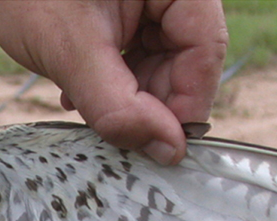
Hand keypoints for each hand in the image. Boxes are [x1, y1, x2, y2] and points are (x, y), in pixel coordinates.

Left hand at [0, 0, 226, 163]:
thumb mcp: (71, 52)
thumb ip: (119, 105)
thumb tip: (168, 150)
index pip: (205, 47)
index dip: (188, 102)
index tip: (165, 147)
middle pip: (187, 58)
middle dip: (152, 101)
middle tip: (119, 133)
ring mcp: (147, 0)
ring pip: (162, 62)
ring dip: (129, 97)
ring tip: (88, 107)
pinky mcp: (126, 12)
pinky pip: (138, 55)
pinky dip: (114, 81)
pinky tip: (80, 92)